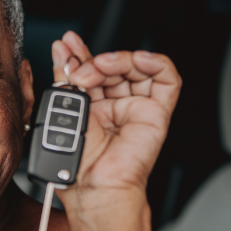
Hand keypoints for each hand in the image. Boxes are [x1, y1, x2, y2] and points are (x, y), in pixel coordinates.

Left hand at [48, 31, 180, 216]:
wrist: (93, 185)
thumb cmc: (76, 161)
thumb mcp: (65, 109)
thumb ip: (66, 79)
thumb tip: (63, 52)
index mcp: (93, 108)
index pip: (92, 71)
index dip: (80, 55)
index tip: (65, 45)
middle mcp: (116, 107)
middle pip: (113, 67)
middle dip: (93, 60)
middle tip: (78, 67)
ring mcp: (137, 108)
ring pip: (137, 67)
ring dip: (118, 60)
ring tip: (99, 68)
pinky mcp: (158, 112)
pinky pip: (167, 79)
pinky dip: (155, 62)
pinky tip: (137, 60)